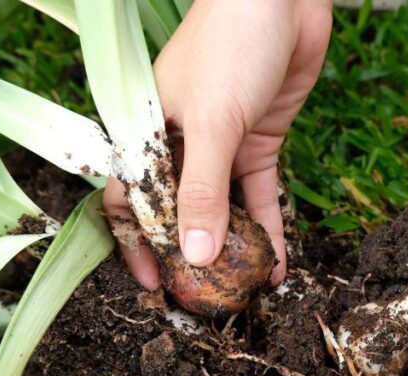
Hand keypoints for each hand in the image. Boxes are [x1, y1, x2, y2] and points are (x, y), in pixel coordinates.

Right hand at [105, 0, 331, 288]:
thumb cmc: (230, 44)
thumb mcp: (211, 124)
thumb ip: (202, 192)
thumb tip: (194, 256)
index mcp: (147, 135)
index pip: (131, 200)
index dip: (138, 246)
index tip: (155, 286)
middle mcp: (179, 145)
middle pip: (178, 212)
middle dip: (190, 256)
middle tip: (205, 299)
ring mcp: (220, 146)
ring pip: (221, 210)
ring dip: (233, 248)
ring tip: (245, 291)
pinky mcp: (258, 143)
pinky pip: (259, 196)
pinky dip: (268, 227)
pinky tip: (276, 262)